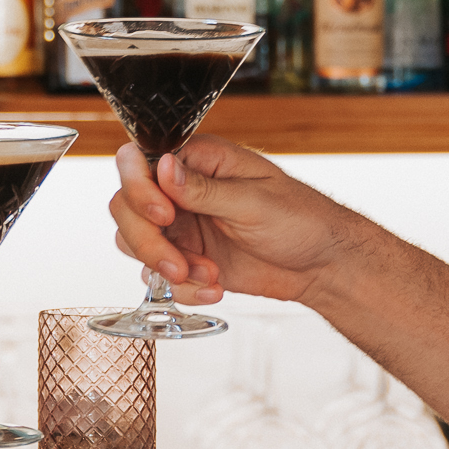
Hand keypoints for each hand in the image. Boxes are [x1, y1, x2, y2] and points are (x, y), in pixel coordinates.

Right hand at [111, 135, 364, 308]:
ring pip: (134, 242)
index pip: (140, 164)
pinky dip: (181, 288)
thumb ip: (203, 189)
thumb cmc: (301, 219)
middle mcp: (181, 190)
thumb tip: (161, 166)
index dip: (140, 190)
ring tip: (207, 276)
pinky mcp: (186, 258)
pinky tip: (214, 288)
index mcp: (199, 160)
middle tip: (177, 264)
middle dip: (147, 241)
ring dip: (163, 266)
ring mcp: (181, 225)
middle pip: (126, 207)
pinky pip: (157, 275)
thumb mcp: (254, 202)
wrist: (321, 265)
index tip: (165, 216)